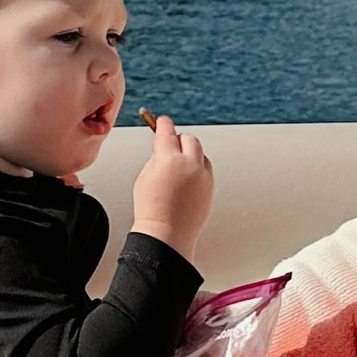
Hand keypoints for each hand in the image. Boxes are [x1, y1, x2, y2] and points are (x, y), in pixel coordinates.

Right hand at [130, 112, 212, 260]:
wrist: (166, 235)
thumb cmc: (151, 209)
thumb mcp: (145, 176)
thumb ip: (156, 156)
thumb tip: (162, 145)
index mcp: (169, 160)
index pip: (167, 132)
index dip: (162, 124)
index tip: (161, 121)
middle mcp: (189, 165)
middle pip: (188, 139)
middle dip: (178, 140)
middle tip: (169, 146)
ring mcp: (203, 176)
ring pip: (199, 153)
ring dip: (190, 154)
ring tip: (177, 168)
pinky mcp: (210, 187)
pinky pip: (205, 168)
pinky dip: (197, 168)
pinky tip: (186, 178)